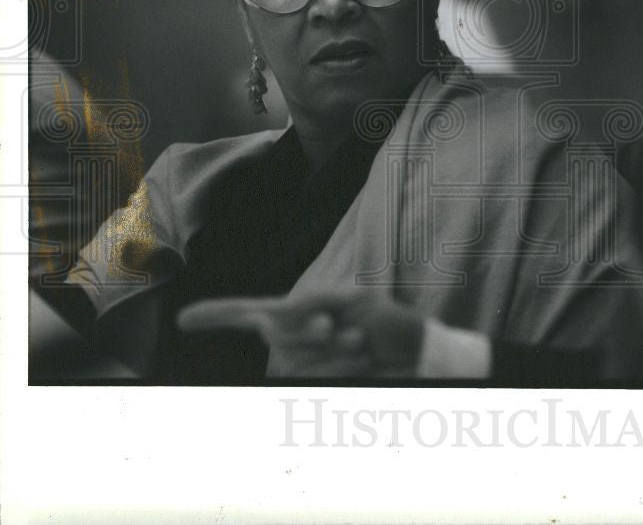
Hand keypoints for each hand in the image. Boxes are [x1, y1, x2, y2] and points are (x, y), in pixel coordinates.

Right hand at [176, 291, 426, 377]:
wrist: (415, 354)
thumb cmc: (387, 321)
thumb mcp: (353, 299)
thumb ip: (310, 303)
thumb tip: (269, 315)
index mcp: (298, 314)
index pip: (247, 313)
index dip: (216, 315)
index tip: (183, 319)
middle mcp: (294, 343)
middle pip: (276, 337)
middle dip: (310, 331)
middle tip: (342, 326)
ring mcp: (305, 368)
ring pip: (298, 362)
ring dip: (335, 350)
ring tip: (360, 343)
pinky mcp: (319, 387)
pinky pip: (316, 378)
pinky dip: (342, 366)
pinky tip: (361, 360)